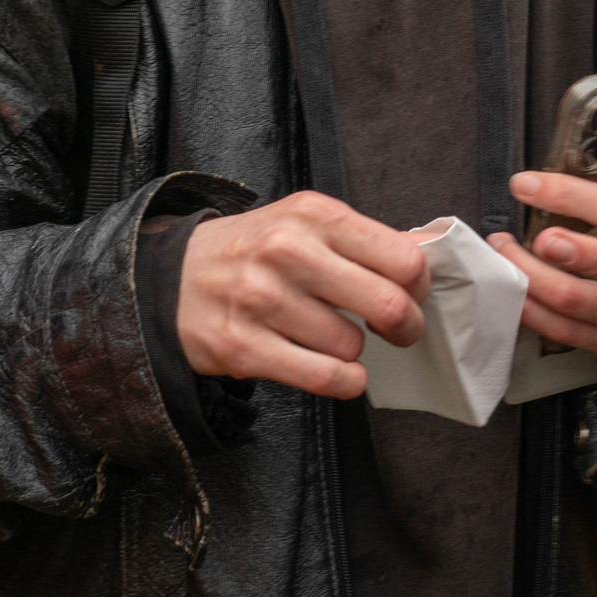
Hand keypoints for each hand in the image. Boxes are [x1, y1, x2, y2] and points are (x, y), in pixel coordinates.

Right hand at [178, 191, 431, 397]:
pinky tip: (338, 372)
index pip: (402, 257)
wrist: (168, 278)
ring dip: (354, 350)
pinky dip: (343, 382)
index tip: (410, 295)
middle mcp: (287, 251)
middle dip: (405, 327)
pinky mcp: (243, 347)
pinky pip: (323, 378)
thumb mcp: (303, 223)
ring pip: (352, 345)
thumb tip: (428, 254)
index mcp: (313, 214)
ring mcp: (262, 300)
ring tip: (331, 337)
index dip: (418, 285)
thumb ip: (363, 239)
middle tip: (399, 331)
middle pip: (387, 304)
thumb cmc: (252, 251)